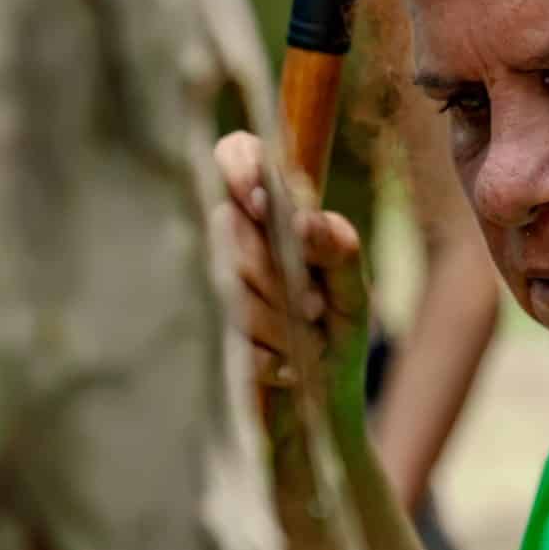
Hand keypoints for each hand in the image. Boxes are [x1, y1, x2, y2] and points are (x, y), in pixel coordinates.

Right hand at [211, 131, 372, 434]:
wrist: (326, 397)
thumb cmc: (338, 327)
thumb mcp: (352, 285)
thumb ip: (337, 246)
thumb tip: (304, 220)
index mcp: (271, 210)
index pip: (236, 152)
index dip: (240, 168)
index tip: (263, 205)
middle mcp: (231, 234)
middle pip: (228, 229)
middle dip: (277, 279)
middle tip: (314, 311)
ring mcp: (208, 279)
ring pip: (224, 283)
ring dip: (274, 322)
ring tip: (307, 343)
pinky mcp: (196, 325)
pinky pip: (222, 330)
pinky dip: (262, 354)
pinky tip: (283, 365)